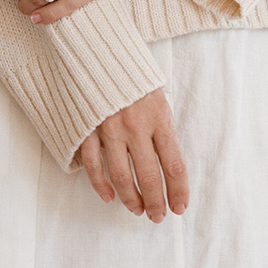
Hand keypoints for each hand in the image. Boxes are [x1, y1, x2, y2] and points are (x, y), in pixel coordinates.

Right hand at [76, 88, 187, 219]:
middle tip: (158, 216)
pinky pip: (94, 165)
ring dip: (131, 198)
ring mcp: (108, 129)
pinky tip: (109, 197)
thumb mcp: (157, 96)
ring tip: (138, 210)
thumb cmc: (133, 77)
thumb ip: (162, 128)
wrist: (96, 51)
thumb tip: (169, 163)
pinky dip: (101, 185)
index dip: (179, 190)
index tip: (180, 207)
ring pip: (121, 176)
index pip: (174, 164)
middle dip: (156, 201)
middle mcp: (135, 126)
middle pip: (149, 175)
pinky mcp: (86, 130)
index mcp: (159, 117)